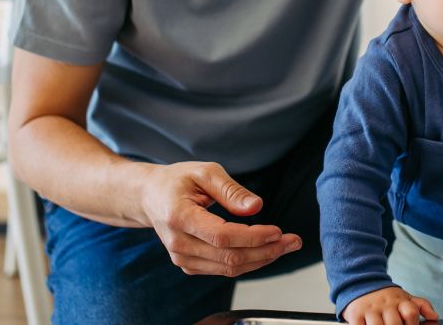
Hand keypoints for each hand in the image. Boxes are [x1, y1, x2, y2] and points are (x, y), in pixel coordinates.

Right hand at [135, 161, 301, 276]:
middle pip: (229, 257)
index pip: (222, 236)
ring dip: (261, 259)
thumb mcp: (204, 172)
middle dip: (266, 251)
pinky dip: (247, 262)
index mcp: (179, 217)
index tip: (278, 230)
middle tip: (293, 241)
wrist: (149, 197)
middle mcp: (178, 243)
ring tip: (286, 245)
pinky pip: (222, 269)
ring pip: (228, 268)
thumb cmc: (177, 181)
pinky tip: (265, 251)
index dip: (253, 237)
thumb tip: (256, 206)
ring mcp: (181, 257)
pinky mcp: (188, 264)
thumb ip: (231, 190)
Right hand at [343, 286, 438, 324]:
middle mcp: (386, 304)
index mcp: (400, 300)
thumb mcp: (405, 297)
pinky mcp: (356, 314)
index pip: (411, 312)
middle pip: (395, 324)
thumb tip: (434, 317)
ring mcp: (370, 309)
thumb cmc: (386, 297)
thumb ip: (421, 306)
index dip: (413, 324)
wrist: (362, 282)